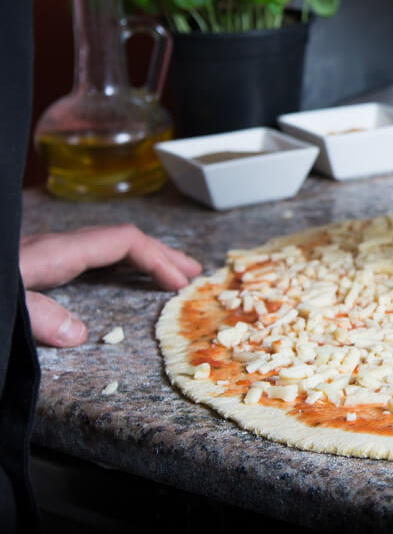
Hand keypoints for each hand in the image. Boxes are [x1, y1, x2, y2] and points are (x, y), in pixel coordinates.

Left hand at [20, 225, 201, 346]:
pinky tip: (120, 279)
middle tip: (193, 272)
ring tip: (166, 274)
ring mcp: (45, 254)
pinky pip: (90, 256)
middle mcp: (56, 247)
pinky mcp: (34, 264)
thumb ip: (40, 317)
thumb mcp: (7, 306)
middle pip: (121, 240)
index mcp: (57, 252)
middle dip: (161, 254)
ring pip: (106, 246)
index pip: (123, 241)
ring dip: (141, 258)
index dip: (157, 260)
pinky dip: (117, 265)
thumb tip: (79, 335)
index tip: (178, 285)